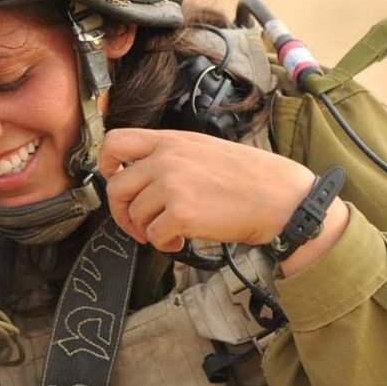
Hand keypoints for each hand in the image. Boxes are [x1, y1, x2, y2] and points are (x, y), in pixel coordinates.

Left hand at [97, 128, 347, 273]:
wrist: (280, 197)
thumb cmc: (249, 177)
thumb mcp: (203, 149)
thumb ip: (170, 156)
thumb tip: (140, 178)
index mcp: (171, 140)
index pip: (115, 141)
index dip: (106, 165)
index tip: (115, 180)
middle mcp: (167, 158)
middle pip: (116, 186)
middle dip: (120, 212)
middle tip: (136, 224)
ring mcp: (173, 185)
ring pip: (134, 215)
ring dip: (147, 231)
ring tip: (169, 234)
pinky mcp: (182, 213)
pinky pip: (153, 235)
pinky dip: (163, 245)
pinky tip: (179, 243)